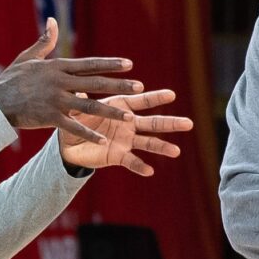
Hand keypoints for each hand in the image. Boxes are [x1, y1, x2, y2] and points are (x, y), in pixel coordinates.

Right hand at [0, 18, 142, 143]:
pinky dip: (88, 133)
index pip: (89, 64)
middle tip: (140, 87)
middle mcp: (59, 82)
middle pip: (95, 83)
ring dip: (110, 110)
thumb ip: (45, 41)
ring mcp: (55, 101)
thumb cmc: (12, 79)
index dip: (110, 64)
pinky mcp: (50, 118)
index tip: (129, 64)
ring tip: (129, 115)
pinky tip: (104, 139)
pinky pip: (73, 127)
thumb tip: (52, 20)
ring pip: (88, 105)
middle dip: (119, 85)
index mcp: (57, 67)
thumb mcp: (28, 57)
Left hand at [59, 90, 192, 175]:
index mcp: (122, 106)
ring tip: (176, 151)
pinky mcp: (119, 155)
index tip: (172, 95)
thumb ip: (81, 99)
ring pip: (148, 143)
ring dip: (162, 147)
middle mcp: (129, 123)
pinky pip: (131, 161)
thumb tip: (76, 88)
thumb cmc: (77, 119)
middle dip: (171, 123)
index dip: (156, 98)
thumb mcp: (78, 107)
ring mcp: (126, 140)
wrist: (69, 143)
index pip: (142, 101)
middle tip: (189, 123)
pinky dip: (140, 166)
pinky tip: (150, 171)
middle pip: (154, 122)